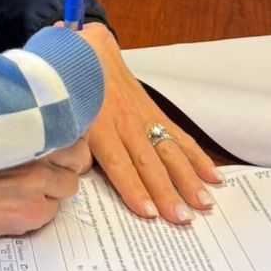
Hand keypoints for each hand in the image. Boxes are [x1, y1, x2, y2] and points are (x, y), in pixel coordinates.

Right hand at [0, 138, 89, 238]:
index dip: (69, 143)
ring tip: (25, 194)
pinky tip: (13, 210)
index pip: (73, 131)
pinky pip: (51, 212)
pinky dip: (37, 213)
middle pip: (80, 158)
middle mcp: (39, 151)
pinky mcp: (33, 210)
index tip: (61, 150)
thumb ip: (22, 133)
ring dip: (53, 192)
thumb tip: (49, 134)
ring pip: (68, 188)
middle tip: (49, 175)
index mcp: (28, 128)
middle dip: (68, 167)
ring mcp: (39, 182)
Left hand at [72, 23, 222, 224]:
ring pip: (169, 151)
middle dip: (167, 191)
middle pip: (150, 162)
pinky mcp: (155, 114)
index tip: (148, 211)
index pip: (119, 163)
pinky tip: (213, 176)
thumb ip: (64, 140)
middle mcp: (125, 123)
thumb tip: (72, 171)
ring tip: (204, 203)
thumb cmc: (67, 87)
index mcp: (98, 126)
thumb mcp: (57, 112)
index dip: (134, 187)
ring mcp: (144, 118)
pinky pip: (178, 136)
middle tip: (183, 218)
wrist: (88, 52)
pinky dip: (197, 157)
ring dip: (188, 179)